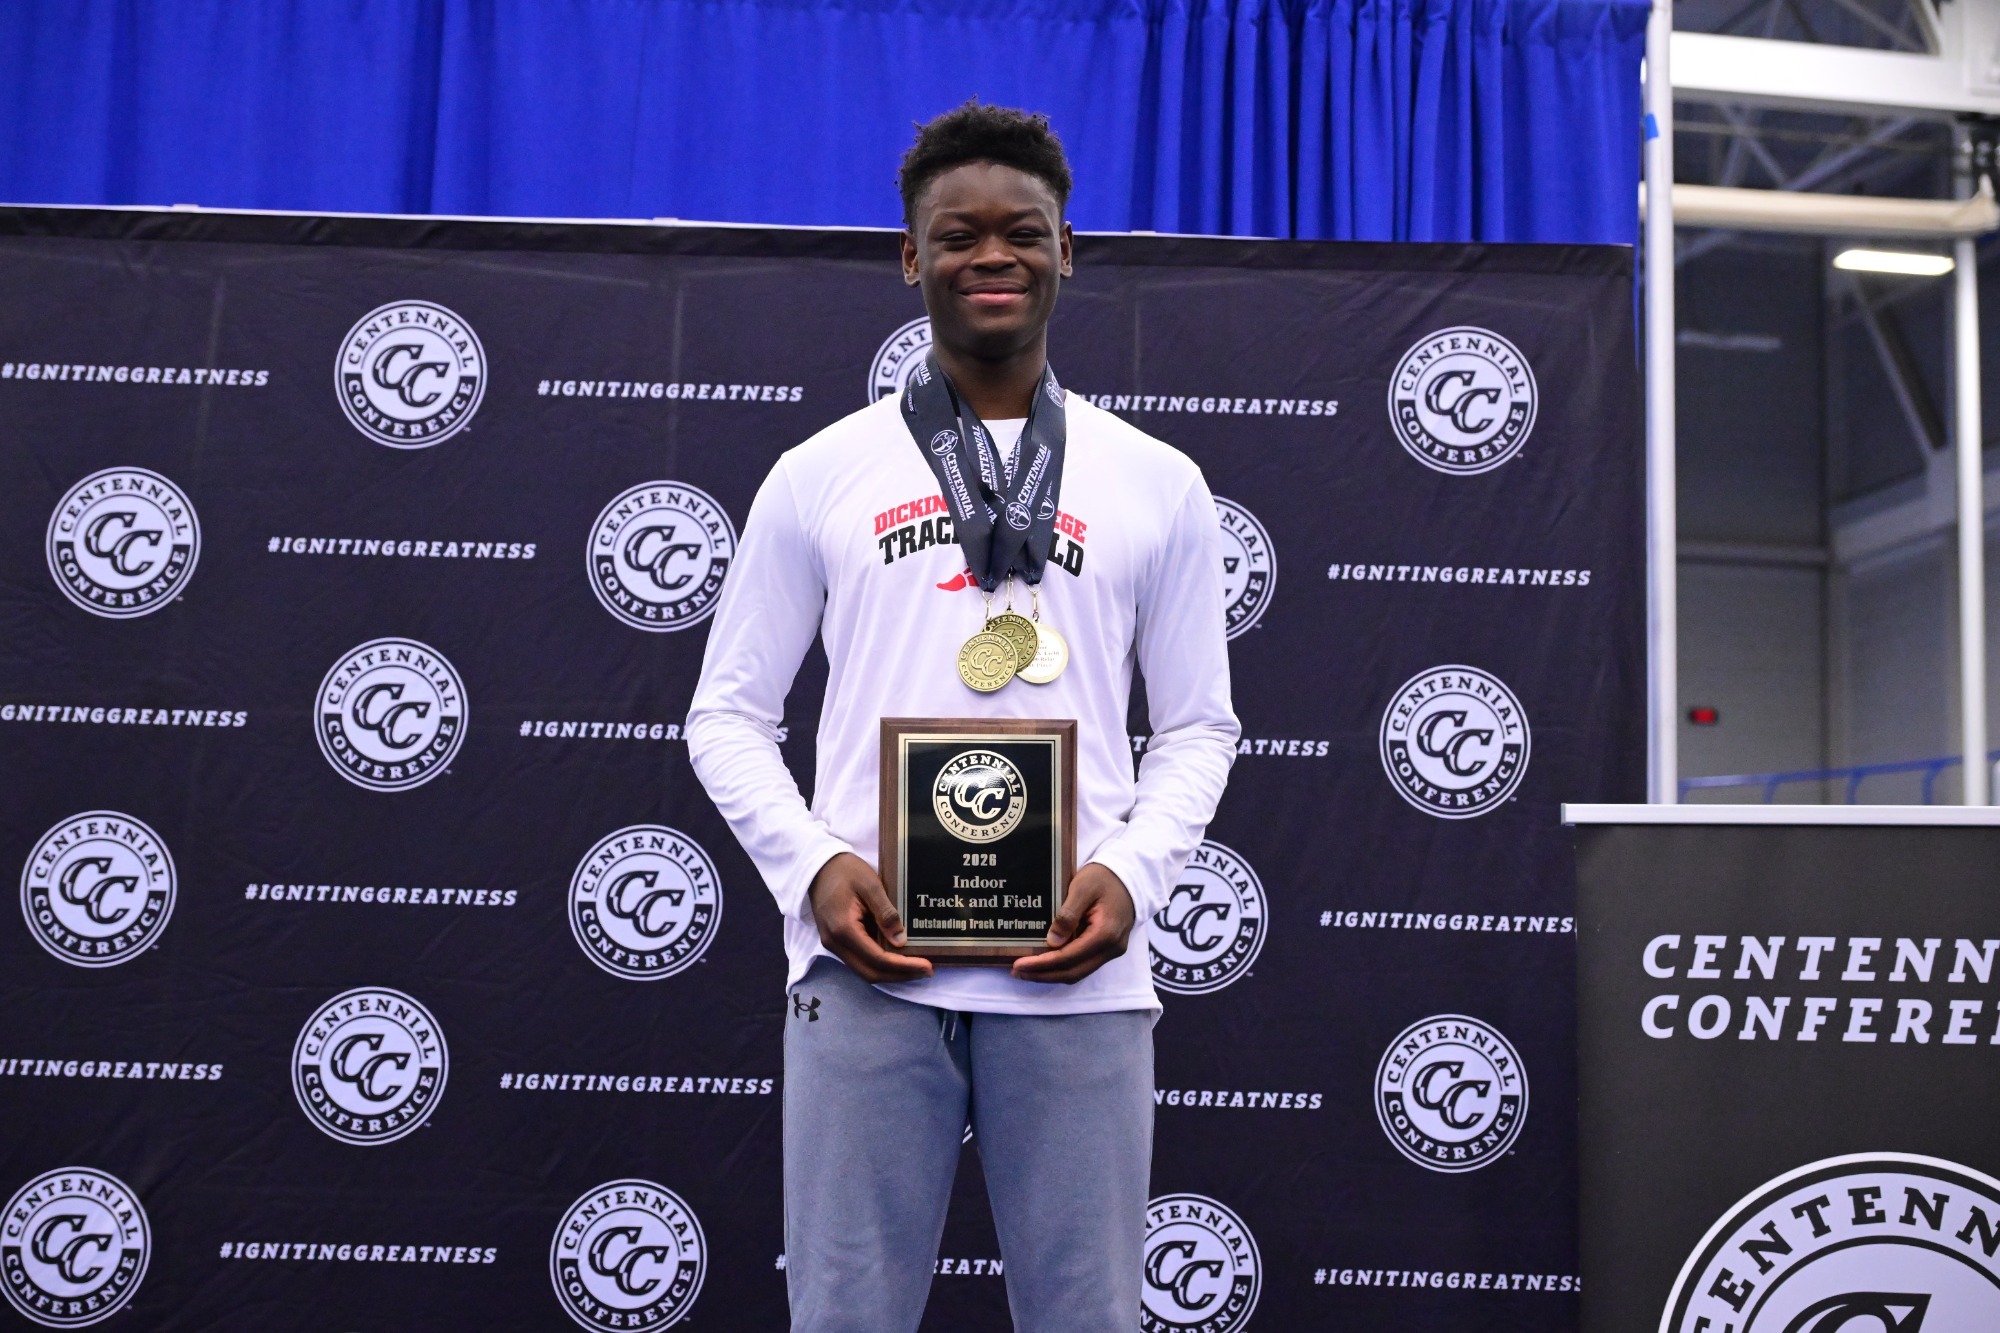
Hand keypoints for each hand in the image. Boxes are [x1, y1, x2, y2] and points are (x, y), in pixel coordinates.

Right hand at [808, 852, 933, 982]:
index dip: (903, 966)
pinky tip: (899, 958)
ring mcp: (834, 945)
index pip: (877, 958)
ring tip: (917, 967)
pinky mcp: (837, 942)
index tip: (927, 966)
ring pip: (864, 970)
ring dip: (891, 973)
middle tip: (927, 971)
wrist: (820, 866)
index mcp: (843, 929)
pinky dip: (881, 964)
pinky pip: (860, 960)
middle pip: (870, 972)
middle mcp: (835, 943)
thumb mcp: (870, 884)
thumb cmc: (845, 870)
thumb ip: (886, 913)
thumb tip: (901, 941)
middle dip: (900, 975)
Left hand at [1011, 862, 1135, 984]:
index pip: (1069, 957)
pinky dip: (1062, 966)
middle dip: (1043, 975)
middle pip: (1073, 972)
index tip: (1019, 964)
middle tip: (1017, 972)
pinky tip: (1045, 962)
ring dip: (1051, 974)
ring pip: (1078, 972)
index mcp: (1105, 934)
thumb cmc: (1104, 878)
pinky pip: (1083, 964)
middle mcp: (1111, 949)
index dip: (1043, 964)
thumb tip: (1052, 942)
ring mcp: (1111, 951)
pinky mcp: (1107, 949)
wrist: (1129, 877)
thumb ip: (1068, 914)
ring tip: (1026, 971)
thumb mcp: (1083, 887)